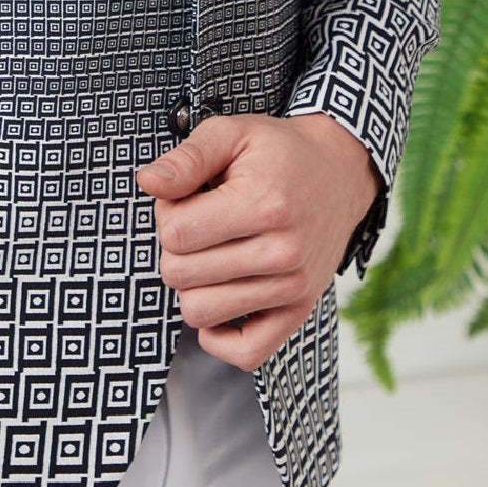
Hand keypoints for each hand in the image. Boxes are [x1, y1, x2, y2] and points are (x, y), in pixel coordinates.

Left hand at [134, 111, 381, 370]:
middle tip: (202, 221)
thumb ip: (187, 158)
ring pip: (200, 313)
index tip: (188, 197)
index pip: (174, 235)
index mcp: (263, 205)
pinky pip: (245, 353)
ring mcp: (293, 287)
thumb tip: (148, 183)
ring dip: (194, 283)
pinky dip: (220, 335)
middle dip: (176, 247)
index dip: (166, 213)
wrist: (340, 172)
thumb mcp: (232, 133)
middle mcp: (282, 252)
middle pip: (180, 275)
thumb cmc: (279, 152)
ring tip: (215, 251)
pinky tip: (221, 295)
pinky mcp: (299, 311)